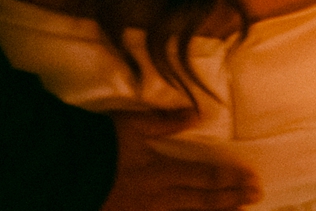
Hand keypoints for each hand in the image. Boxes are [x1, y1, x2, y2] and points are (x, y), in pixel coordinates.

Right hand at [100, 110, 258, 210]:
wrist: (59, 171)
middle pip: (201, 203)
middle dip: (230, 200)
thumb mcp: (131, 124)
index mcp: (159, 173)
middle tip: (256, 197)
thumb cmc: (97, 144)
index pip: (204, 177)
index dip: (230, 180)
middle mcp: (157, 200)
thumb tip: (198, 113)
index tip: (252, 180)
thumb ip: (165, 121)